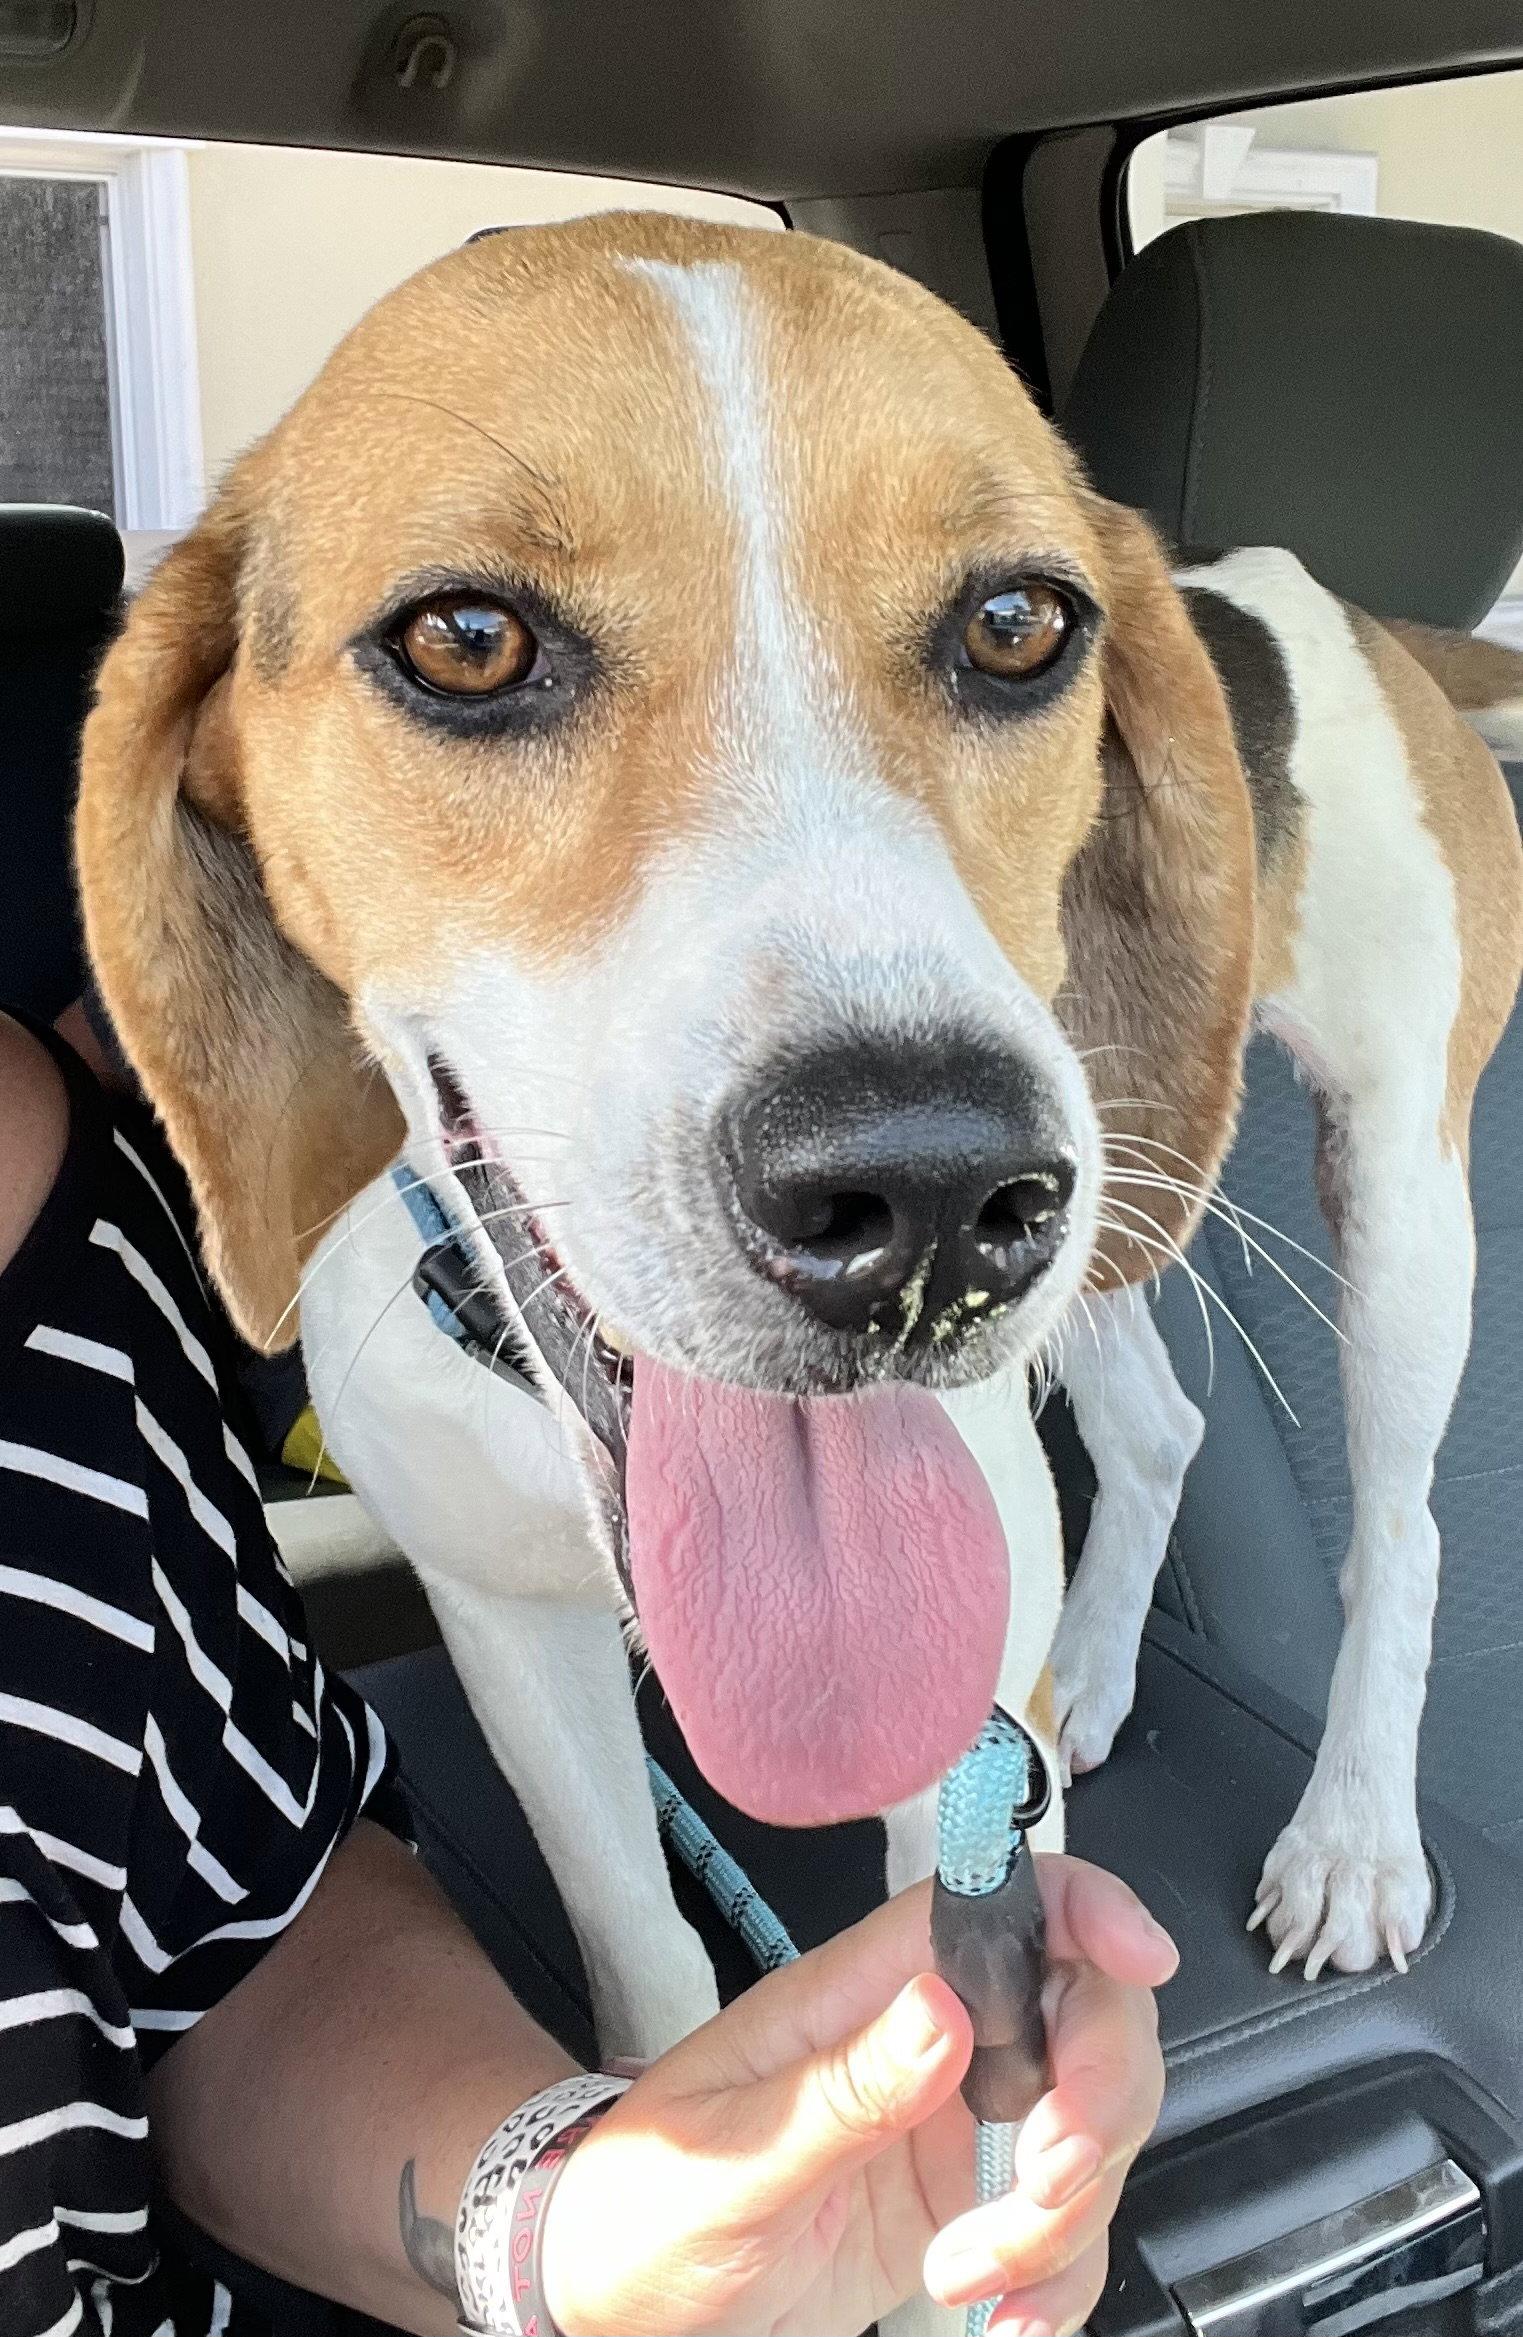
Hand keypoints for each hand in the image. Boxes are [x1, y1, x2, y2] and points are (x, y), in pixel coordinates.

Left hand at [542, 1855, 1175, 2336]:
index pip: (996, 1903)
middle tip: (1040, 2188)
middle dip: (1096, 2104)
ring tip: (972, 2281)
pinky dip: (1060, 2280)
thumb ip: (837, 2092)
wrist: (615, 2293)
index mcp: (862, 1992)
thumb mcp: (727, 2162)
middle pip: (1080, 2016)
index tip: (1142, 1957)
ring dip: (1064, 2219)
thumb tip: (941, 2011)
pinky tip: (1006, 2319)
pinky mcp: (967, 2199)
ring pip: (1088, 2128)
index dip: (1085, 1905)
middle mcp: (925, 2040)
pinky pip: (1067, 2223)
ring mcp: (955, 2121)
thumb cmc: (646, 2202)